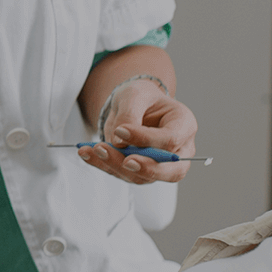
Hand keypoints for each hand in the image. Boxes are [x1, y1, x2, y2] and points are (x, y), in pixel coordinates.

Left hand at [78, 79, 199, 184]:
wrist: (133, 105)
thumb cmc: (141, 98)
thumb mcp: (134, 95)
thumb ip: (130, 115)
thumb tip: (119, 142)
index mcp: (184, 125)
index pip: (171, 140)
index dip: (147, 139)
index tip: (121, 130)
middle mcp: (178, 151)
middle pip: (170, 171)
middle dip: (145, 168)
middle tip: (124, 161)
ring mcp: (160, 165)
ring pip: (142, 177)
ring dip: (116, 165)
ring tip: (94, 149)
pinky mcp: (139, 172)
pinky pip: (122, 174)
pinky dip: (102, 164)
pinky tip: (87, 153)